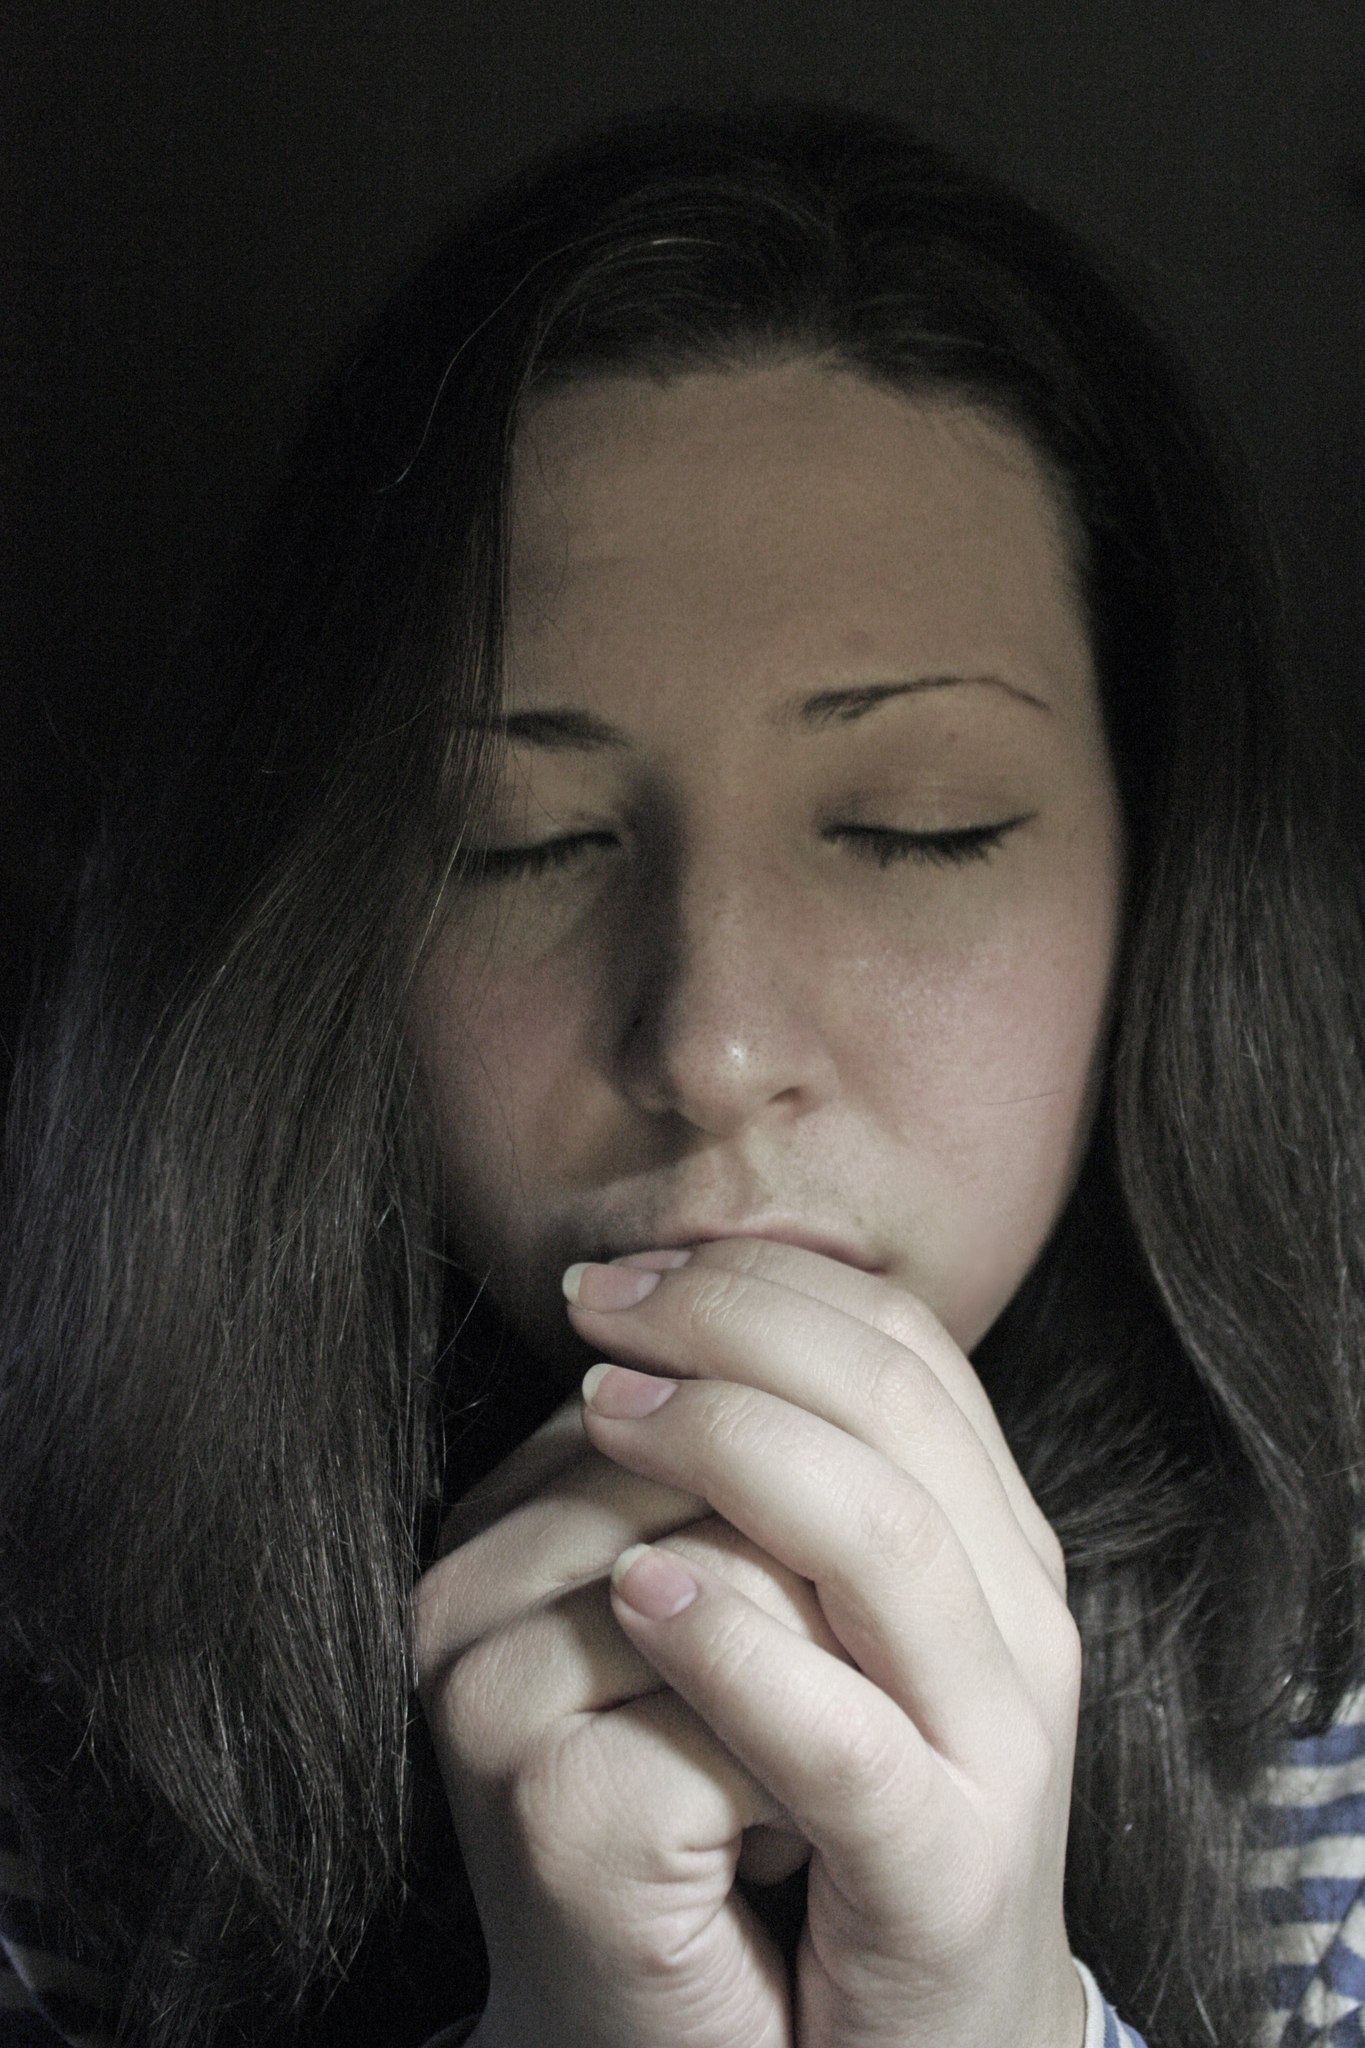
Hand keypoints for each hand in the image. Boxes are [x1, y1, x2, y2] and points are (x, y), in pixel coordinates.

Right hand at [412, 1362, 830, 2046]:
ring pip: (757, 1568)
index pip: (711, 1359)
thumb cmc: (773, 1820)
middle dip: (842, 1588)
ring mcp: (487, 1689)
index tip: (825, 1607)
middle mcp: (468, 1577)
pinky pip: (766, 1716)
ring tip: (788, 1784)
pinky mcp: (550, 1812)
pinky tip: (761, 1849)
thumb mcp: (791, 1603)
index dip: (839, 1456)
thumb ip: (776, 1445)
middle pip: (742, 1457)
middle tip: (817, 1717)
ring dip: (844, 1682)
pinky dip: (818, 1782)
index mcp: (516, 1503)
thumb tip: (799, 1299)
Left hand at [567, 1237, 1084, 2047]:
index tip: (631, 1275)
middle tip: (597, 1314)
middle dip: (731, 1327)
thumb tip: (644, 1353)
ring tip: (601, 1411)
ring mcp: (996, 1755)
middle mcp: (1018, 1629)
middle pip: (892, 1405)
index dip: (765, 1285)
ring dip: (725, 1443)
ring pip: (882, 1535)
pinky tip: (637, 1598)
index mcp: (996, 1551)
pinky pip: (844, 1739)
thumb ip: (783, 1509)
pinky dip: (738, 1650)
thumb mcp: (824, 1639)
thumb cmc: (826, 1833)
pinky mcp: (944, 1879)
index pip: (904, 1349)